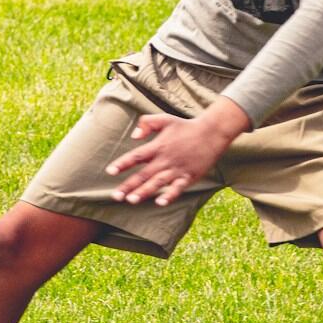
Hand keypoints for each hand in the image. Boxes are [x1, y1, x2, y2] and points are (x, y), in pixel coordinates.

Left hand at [105, 99, 251, 205]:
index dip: (123, 164)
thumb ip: (147, 124)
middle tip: (115, 196)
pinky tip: (160, 202)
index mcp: (158, 146)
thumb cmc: (186, 126)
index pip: (136, 156)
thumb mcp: (165, 119)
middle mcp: (166, 159)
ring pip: (158, 183)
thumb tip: (134, 136)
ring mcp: (177, 169)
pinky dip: (170, 195)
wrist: (212, 132)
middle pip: (143, 174)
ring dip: (144, 192)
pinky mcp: (189, 176)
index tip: (110, 171)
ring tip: (131, 200)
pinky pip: (178, 188)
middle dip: (129, 186)